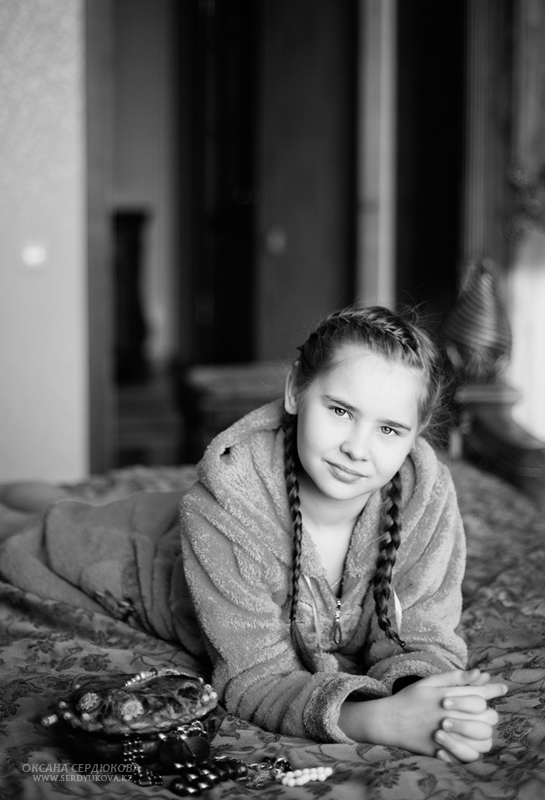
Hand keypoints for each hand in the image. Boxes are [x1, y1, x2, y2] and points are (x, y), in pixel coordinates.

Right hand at [338, 669, 506, 760]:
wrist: (389, 721)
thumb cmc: (410, 698)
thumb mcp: (430, 682)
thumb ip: (456, 678)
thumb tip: (481, 673)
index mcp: (445, 696)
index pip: (478, 693)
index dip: (493, 689)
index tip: (502, 687)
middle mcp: (447, 715)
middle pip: (485, 716)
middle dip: (490, 713)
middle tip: (485, 712)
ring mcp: (445, 734)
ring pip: (482, 738)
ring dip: (485, 733)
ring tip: (479, 728)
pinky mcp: (442, 750)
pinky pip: (469, 755)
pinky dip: (474, 750)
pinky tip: (470, 743)